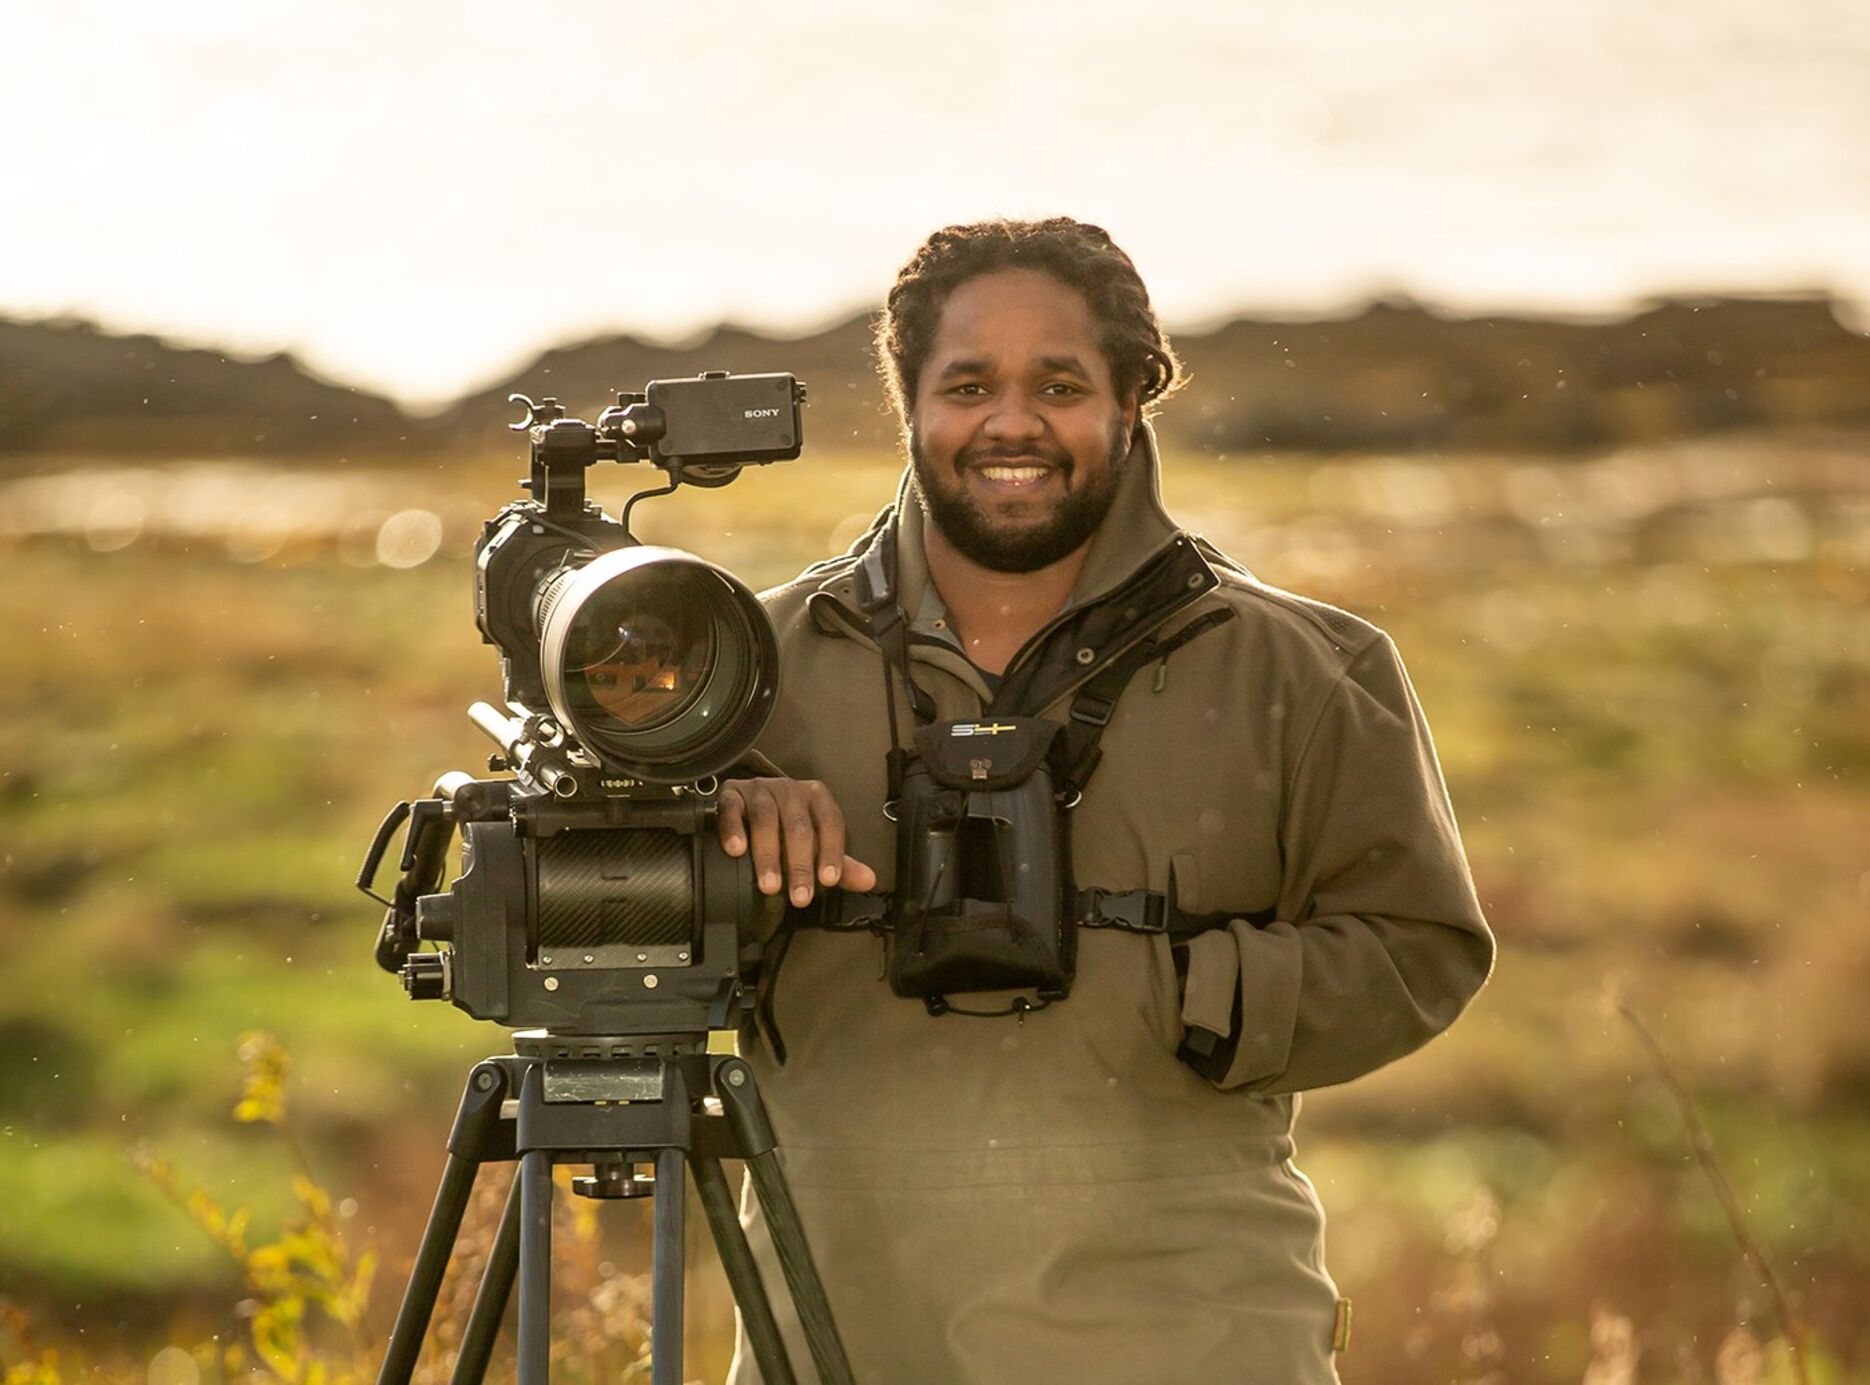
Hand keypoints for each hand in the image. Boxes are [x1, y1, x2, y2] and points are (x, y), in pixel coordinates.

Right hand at [716, 777, 879, 905]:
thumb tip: (869, 880)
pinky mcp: (730, 794)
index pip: (831, 823)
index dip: (831, 852)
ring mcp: (759, 789)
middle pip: (799, 826)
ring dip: (768, 855)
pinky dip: (733, 829)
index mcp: (816, 798)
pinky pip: (731, 809)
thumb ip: (839, 863)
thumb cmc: (785, 827)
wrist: (746, 803)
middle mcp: (789, 789)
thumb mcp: (815, 844)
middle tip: (799, 897)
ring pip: (766, 818)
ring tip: (769, 885)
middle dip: (800, 865)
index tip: (828, 880)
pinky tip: (735, 851)